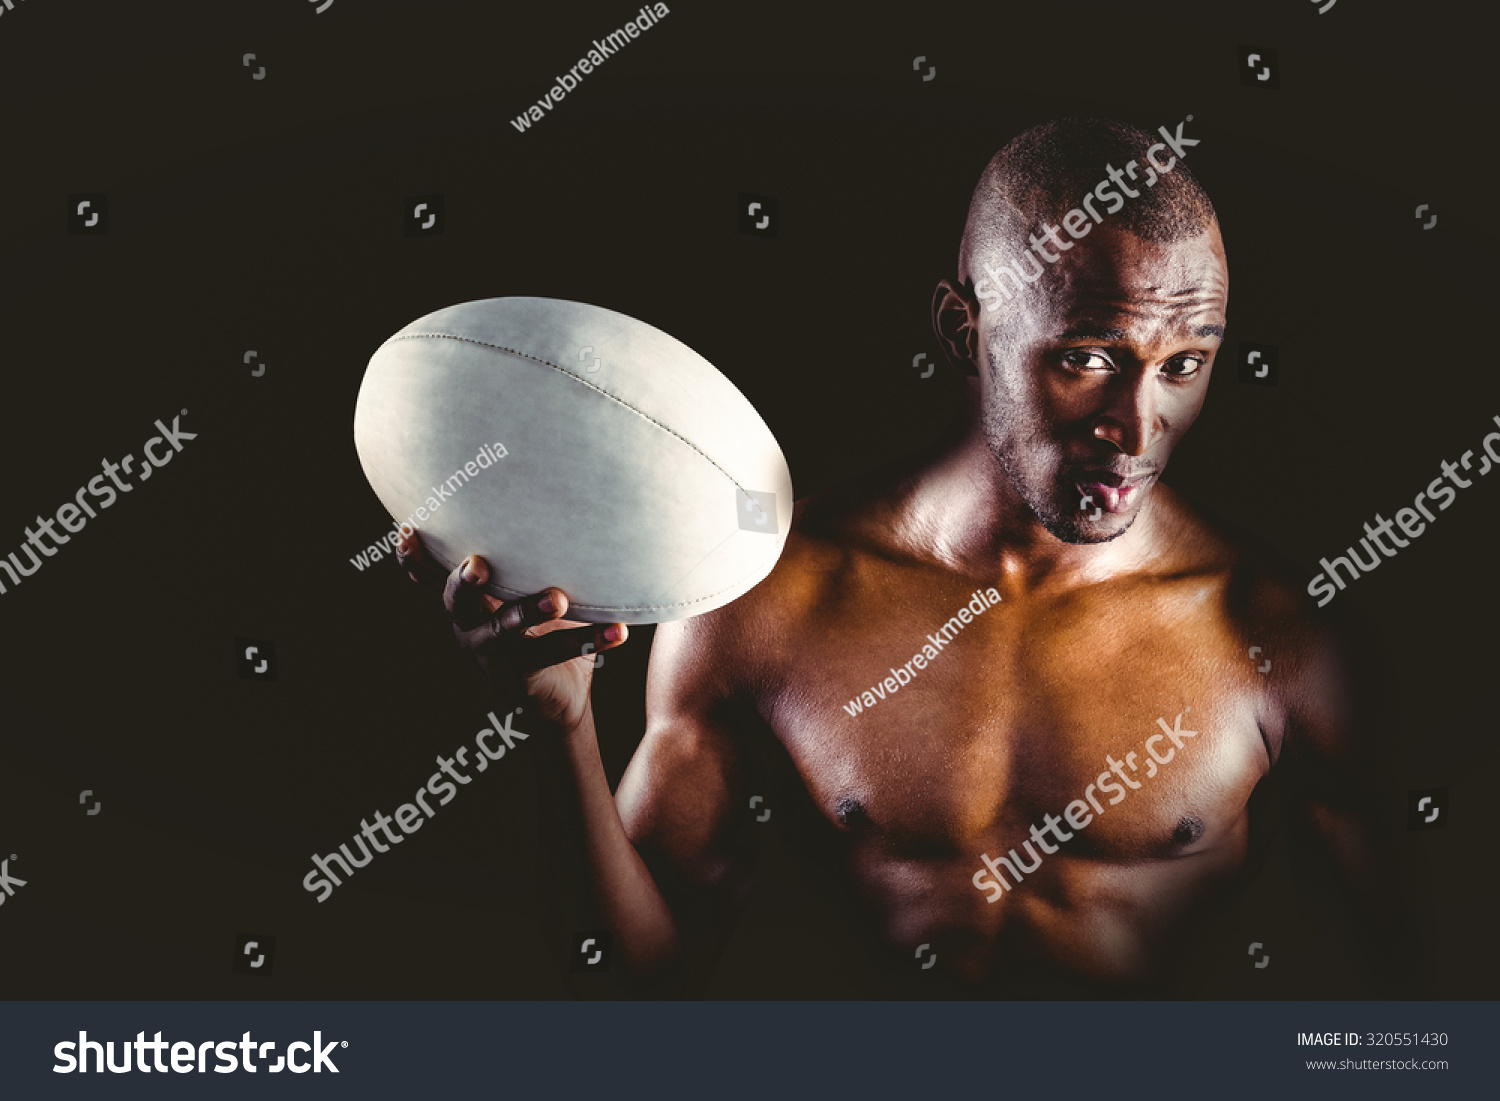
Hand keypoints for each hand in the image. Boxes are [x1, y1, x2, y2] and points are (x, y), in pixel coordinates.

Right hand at [395, 529, 627, 731]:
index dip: (414, 559)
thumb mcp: (526, 588)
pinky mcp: (520, 675)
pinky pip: (554, 654)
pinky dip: (590, 640)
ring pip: (505, 629)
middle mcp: (470, 625)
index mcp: (467, 600)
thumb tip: (561, 499)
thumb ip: (528, 558)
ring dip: (529, 610)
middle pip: (456, 601)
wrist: (561, 697)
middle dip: (463, 582)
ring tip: (558, 600)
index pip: (431, 576)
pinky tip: (618, 631)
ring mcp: (492, 653)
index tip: (406, 533)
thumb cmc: (542, 624)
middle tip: (477, 566)